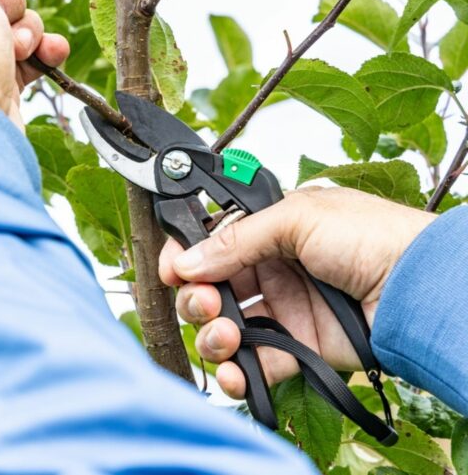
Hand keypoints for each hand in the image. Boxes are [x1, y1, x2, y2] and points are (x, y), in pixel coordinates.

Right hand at [158, 187, 434, 398]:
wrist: (420, 286)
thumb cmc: (372, 236)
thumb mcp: (298, 218)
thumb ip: (237, 239)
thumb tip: (188, 259)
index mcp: (269, 232)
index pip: (213, 245)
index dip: (187, 258)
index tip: (172, 271)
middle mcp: (271, 271)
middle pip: (211, 290)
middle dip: (198, 299)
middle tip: (208, 303)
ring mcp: (282, 311)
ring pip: (225, 329)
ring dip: (212, 335)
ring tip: (225, 334)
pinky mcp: (297, 348)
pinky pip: (255, 365)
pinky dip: (237, 373)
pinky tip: (233, 371)